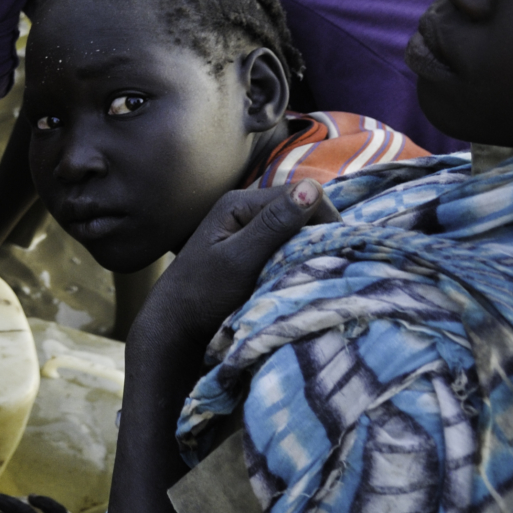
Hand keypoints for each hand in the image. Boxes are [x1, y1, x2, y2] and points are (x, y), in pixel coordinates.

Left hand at [128, 180, 338, 364]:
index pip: (301, 193)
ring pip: (296, 227)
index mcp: (239, 202)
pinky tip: (299, 271)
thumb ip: (274, 225)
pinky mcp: (250, 247)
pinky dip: (297, 255)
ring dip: (309, 244)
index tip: (337, 247)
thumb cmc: (204, 294)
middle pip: (300, 208)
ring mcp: (246, 227)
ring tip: (316, 267)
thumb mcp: (241, 260)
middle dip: (318, 231)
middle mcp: (243, 208)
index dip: (324, 217)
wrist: (175, 325)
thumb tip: (313, 187)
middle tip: (329, 261)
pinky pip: (285, 243)